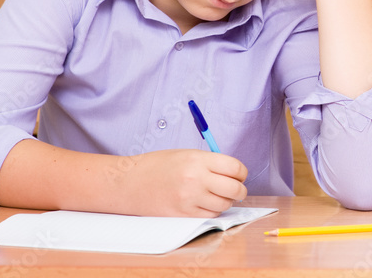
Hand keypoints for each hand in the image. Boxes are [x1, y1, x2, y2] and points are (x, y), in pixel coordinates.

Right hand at [118, 149, 248, 216]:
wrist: (129, 182)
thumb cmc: (156, 165)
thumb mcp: (185, 154)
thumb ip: (209, 162)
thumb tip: (232, 171)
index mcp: (198, 160)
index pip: (235, 167)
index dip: (242, 172)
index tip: (240, 175)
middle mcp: (196, 179)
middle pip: (234, 188)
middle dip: (240, 190)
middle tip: (238, 189)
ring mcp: (190, 198)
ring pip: (224, 205)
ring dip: (226, 202)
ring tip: (219, 196)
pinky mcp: (183, 214)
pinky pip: (209, 215)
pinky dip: (213, 211)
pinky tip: (207, 204)